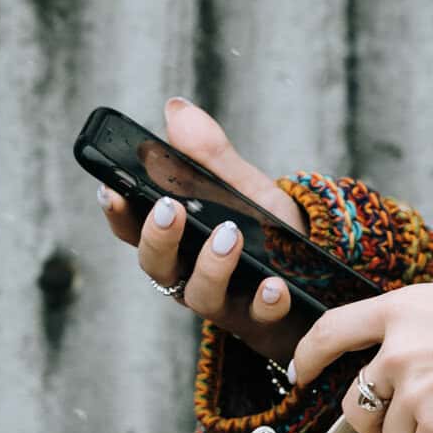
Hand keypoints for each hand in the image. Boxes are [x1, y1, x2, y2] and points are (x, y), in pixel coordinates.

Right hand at [93, 94, 304, 337]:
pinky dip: (264, 302)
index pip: (133, 229)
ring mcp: (224, 303)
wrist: (321, 278)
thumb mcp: (244, 189)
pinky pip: (258, 319)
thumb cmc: (269, 234)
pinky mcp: (261, 323)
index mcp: (178, 241)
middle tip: (170, 209)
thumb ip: (210, 156)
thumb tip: (175, 109)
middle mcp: (189, 275)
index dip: (117, 212)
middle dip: (159, 237)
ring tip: (228, 235)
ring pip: (200, 295)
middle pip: (156, 265)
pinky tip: (274, 285)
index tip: (110, 188)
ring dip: (211, 265)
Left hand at [292, 283, 432, 432]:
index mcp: (404, 310)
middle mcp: (400, 350)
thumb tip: (390, 370)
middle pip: (356, 401)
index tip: (303, 371)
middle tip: (402, 418)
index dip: (311, 354)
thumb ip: (417, 329)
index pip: (334, 330)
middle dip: (374, 418)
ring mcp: (417, 391)